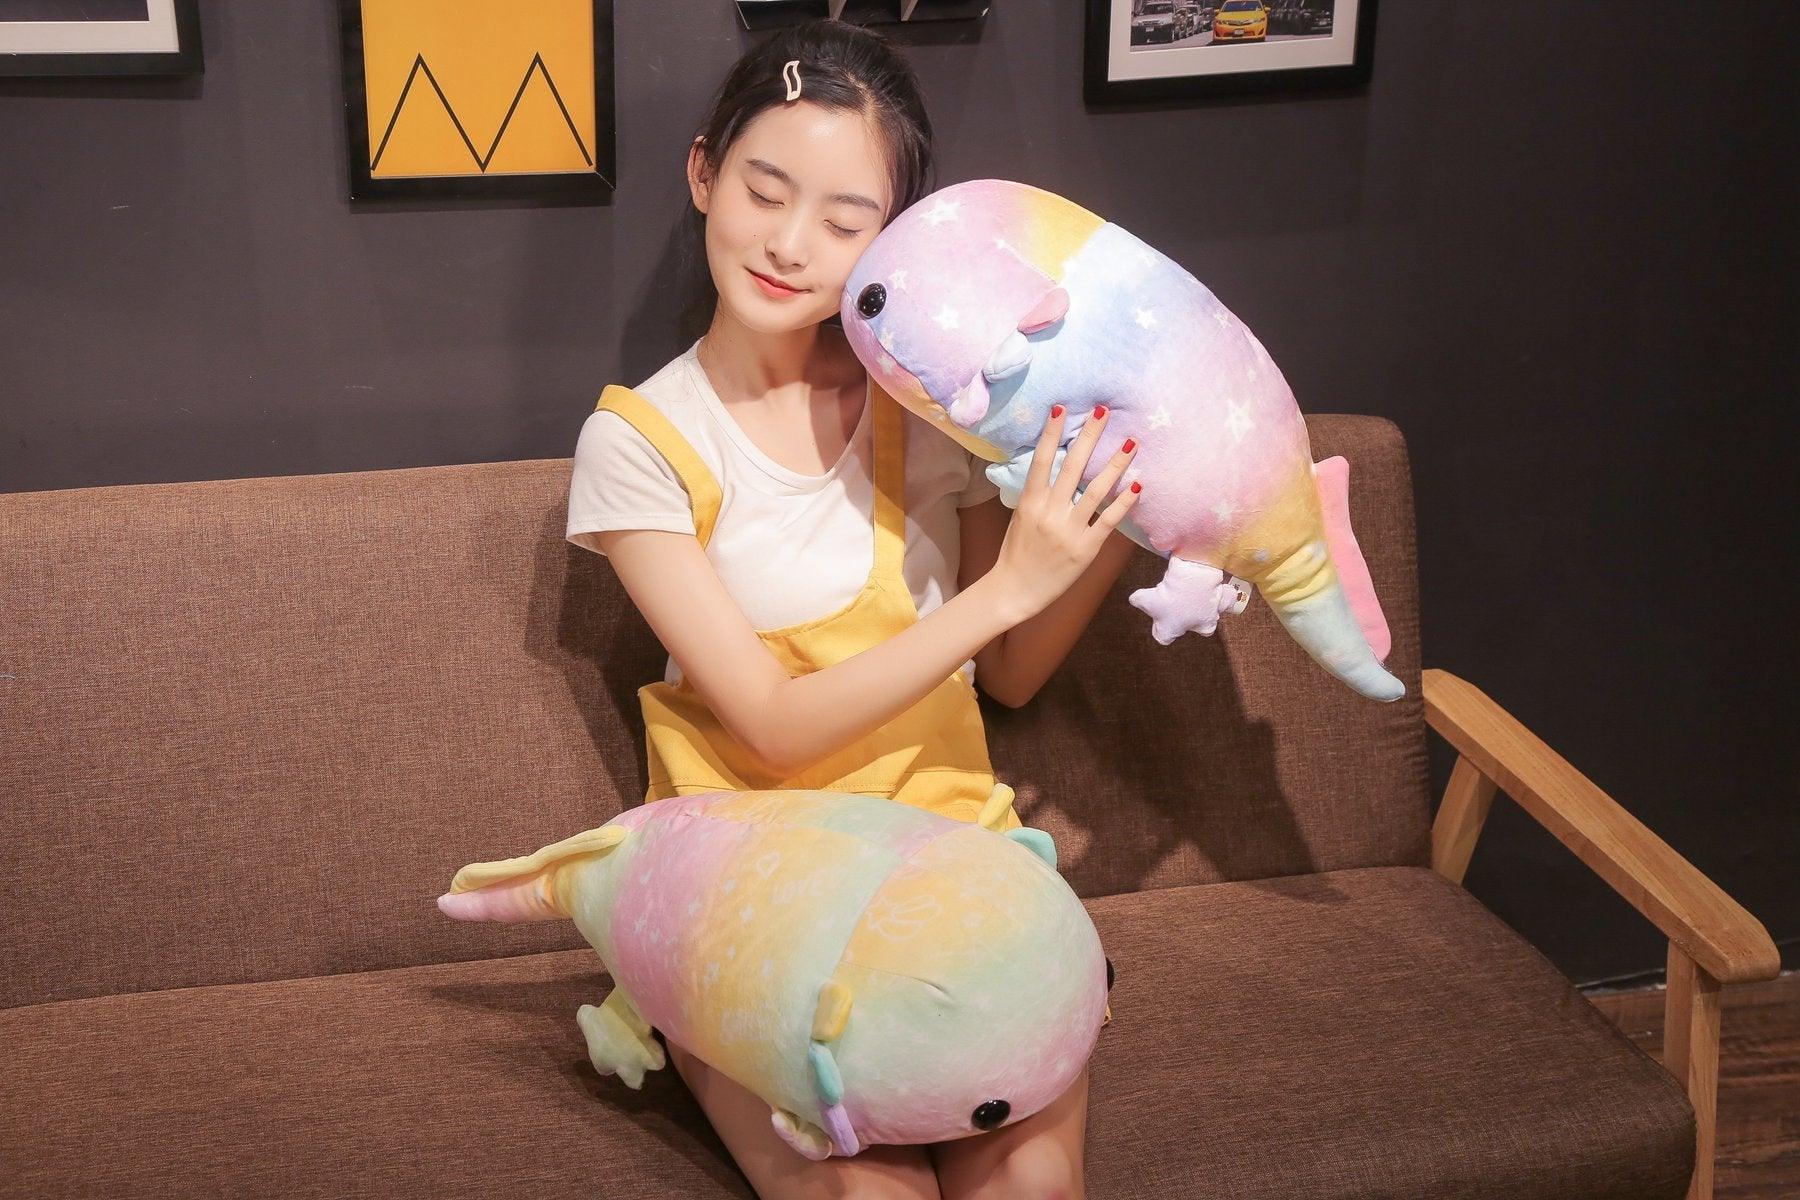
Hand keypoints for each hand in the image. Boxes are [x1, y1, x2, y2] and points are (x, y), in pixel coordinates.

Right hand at [989, 404, 1141, 621]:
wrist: (1016, 590)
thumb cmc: (1017, 552)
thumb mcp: (1021, 517)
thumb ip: (1038, 494)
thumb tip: (1054, 466)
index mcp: (1031, 502)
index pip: (1043, 460)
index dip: (1052, 433)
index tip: (1062, 408)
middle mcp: (1050, 512)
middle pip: (1073, 467)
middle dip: (1089, 436)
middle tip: (1103, 411)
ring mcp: (1069, 530)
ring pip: (1096, 491)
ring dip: (1116, 464)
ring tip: (1131, 443)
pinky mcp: (1086, 548)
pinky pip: (1109, 521)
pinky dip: (1124, 503)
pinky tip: (1138, 486)